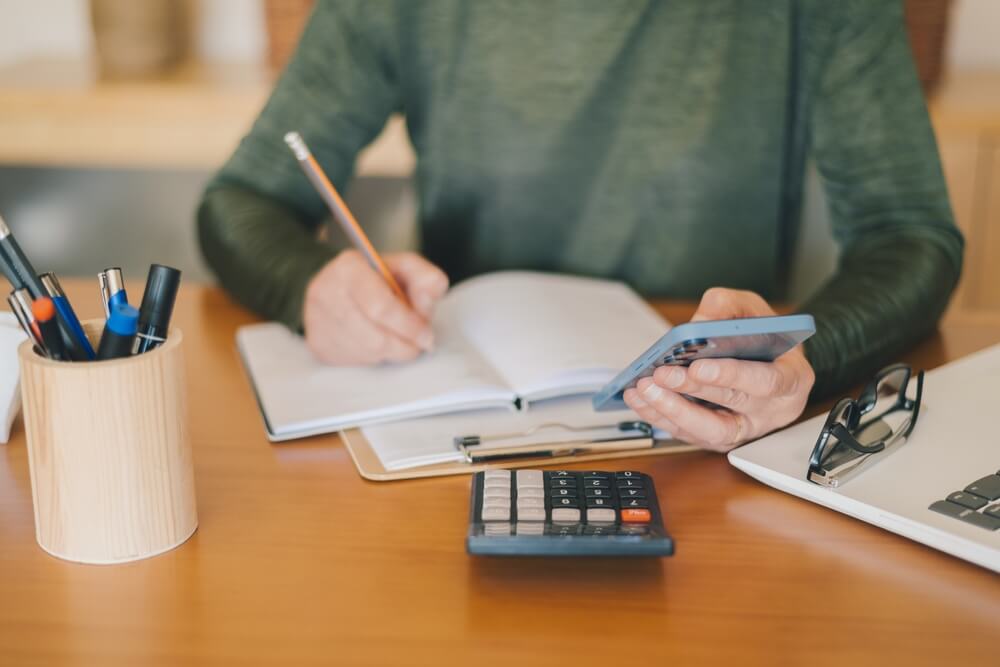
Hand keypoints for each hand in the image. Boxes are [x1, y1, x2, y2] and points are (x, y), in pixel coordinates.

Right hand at [303, 250, 448, 364]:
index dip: (409, 326)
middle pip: (374, 337)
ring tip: (398, 338)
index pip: (380, 307)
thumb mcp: (405, 269)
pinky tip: (378, 342)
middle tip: (418, 344)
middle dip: (404, 345)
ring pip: (367, 353)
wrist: (339, 288)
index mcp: (348, 268)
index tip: (426, 336)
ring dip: (391, 352)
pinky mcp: (318, 345)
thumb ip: (426, 278)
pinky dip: (375, 357)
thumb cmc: (378, 280)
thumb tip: (432, 293)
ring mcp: (317, 321)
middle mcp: (325, 292)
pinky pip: (356, 362)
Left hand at [622, 288, 814, 451]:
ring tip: (644, 388)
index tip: (698, 366)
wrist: (769, 360)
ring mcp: (745, 428)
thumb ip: (728, 307)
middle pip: (731, 407)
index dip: (730, 376)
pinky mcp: (719, 437)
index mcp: (792, 378)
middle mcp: (771, 411)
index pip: (766, 382)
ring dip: (671, 410)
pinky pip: (689, 433)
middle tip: (661, 375)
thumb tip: (697, 324)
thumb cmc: (764, 336)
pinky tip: (639, 398)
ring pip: (708, 431)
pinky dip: (660, 416)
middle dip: (691, 391)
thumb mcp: (753, 309)